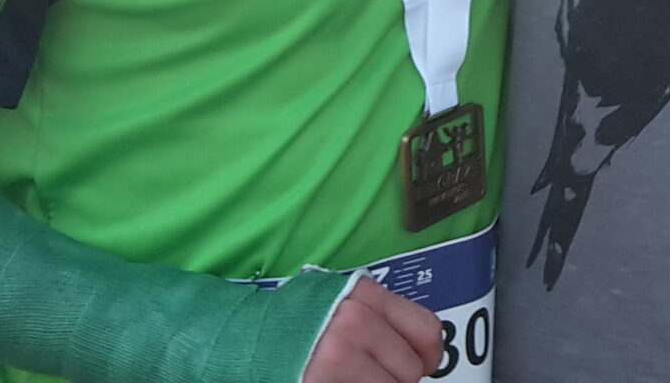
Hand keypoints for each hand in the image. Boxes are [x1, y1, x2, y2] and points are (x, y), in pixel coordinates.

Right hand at [300, 276, 442, 382]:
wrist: (240, 336)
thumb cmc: (292, 320)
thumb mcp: (341, 300)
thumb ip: (380, 316)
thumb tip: (422, 349)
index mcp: (365, 295)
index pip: (426, 329)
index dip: (429, 356)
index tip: (424, 367)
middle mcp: (355, 322)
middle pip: (409, 369)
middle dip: (397, 380)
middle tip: (374, 378)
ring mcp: (338, 355)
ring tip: (355, 381)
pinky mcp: (321, 381)